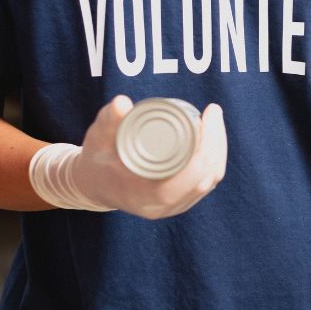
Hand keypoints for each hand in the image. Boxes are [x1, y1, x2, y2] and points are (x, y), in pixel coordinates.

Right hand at [42, 96, 227, 218]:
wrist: (92, 185)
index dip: (207, 145)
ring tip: (214, 119)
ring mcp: (175, 206)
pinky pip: (206, 180)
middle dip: (216, 141)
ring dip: (218, 149)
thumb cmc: (95, 160)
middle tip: (213, 111)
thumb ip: (108, 121)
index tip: (207, 115)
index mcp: (148, 197)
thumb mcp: (97, 139)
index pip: (192, 175)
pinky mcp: (180, 200)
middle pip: (207, 175)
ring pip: (210, 179)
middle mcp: (165, 207)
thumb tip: (122, 102)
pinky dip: (214, 158)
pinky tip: (214, 136)